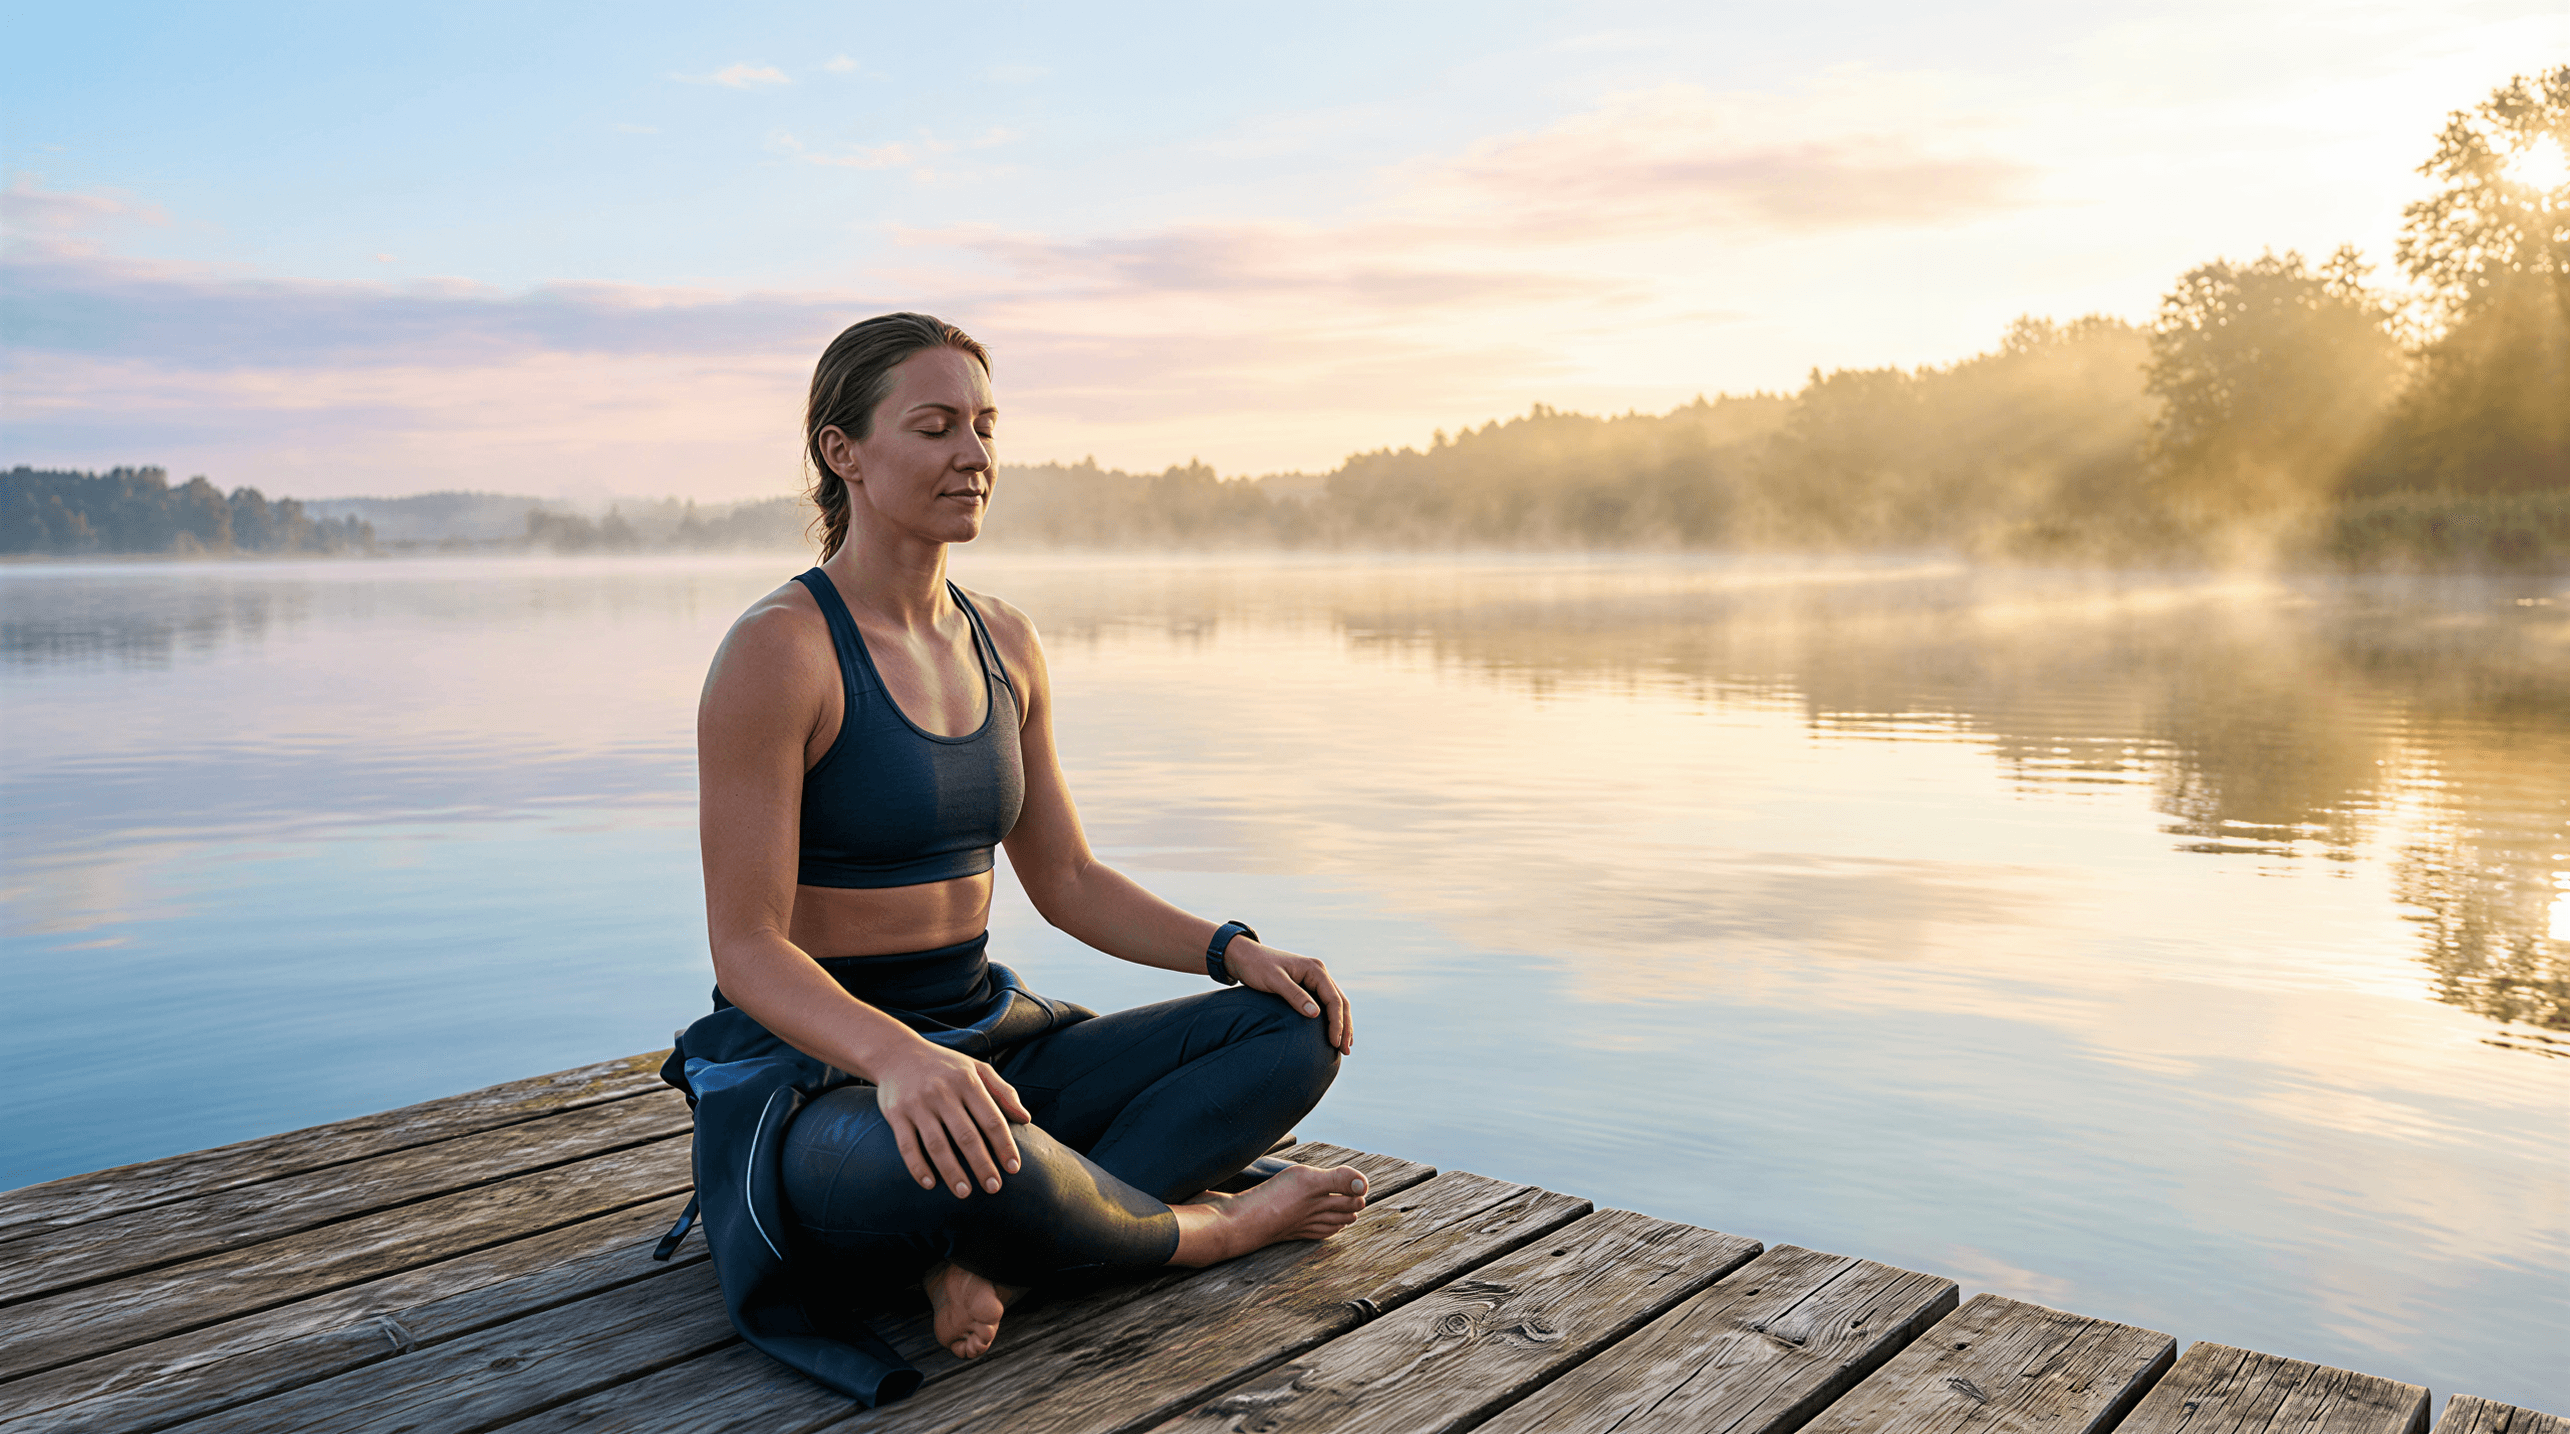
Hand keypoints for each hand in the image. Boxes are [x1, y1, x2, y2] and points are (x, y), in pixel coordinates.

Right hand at [867, 1038, 1031, 1198]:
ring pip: (937, 1144)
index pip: (991, 1119)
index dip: (1004, 1145)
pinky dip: (918, 1167)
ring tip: (965, 1192)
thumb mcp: (977, 1069)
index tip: (1014, 1169)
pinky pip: (907, 1145)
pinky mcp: (896, 1114)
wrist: (896, 1053)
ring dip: (952, 1171)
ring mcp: (918, 1104)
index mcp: (967, 1082)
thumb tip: (1026, 1119)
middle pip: (966, 1136)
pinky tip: (930, 1184)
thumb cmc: (945, 1066)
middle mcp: (943, 1092)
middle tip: (994, 1187)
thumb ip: (1004, 1092)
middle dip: (982, 1165)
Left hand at [1223, 938, 1354, 1054]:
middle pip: (1341, 1002)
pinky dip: (1332, 1019)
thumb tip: (1316, 1014)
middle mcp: (1319, 972)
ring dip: (1342, 1024)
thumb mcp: (1274, 980)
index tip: (1334, 1042)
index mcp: (1315, 969)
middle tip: (1346, 1050)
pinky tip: (1333, 1033)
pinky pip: (1326, 1003)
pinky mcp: (1307, 986)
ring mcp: (1314, 979)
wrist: (1244, 956)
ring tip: (1345, 1046)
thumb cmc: (1256, 966)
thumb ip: (1294, 995)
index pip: (1334, 999)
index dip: (1337, 1022)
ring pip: (1336, 1003)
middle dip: (1345, 1026)